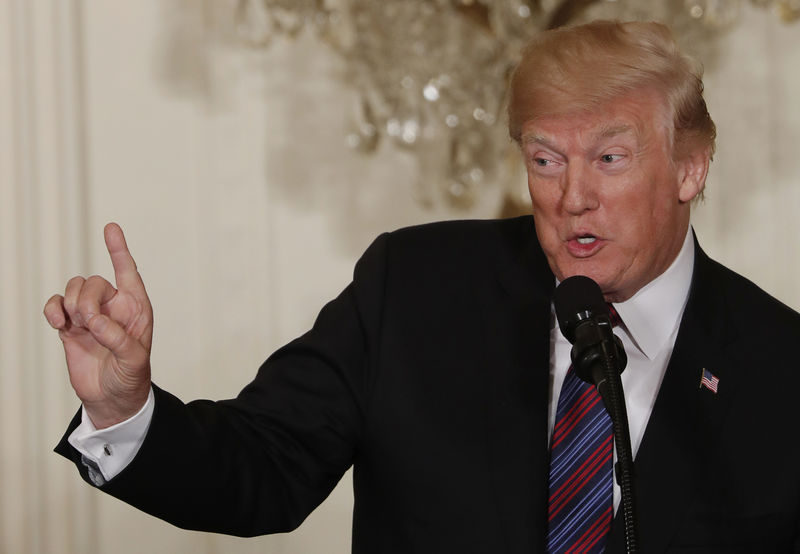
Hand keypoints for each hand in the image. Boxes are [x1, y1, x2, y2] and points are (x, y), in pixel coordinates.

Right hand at [44, 223, 152, 428]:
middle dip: (86, 299)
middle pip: (93, 281)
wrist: (112, 399)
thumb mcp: (134, 360)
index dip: (119, 250)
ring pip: (74, 289)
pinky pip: (56, 305)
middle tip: (90, 323)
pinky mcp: (71, 326)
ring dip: (70, 303)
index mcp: (136, 308)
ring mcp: (90, 315)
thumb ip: (118, 338)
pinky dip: (53, 310)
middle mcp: (113, 306)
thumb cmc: (132, 378)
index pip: (128, 272)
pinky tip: (58, 325)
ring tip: (76, 326)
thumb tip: (95, 321)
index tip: (110, 228)